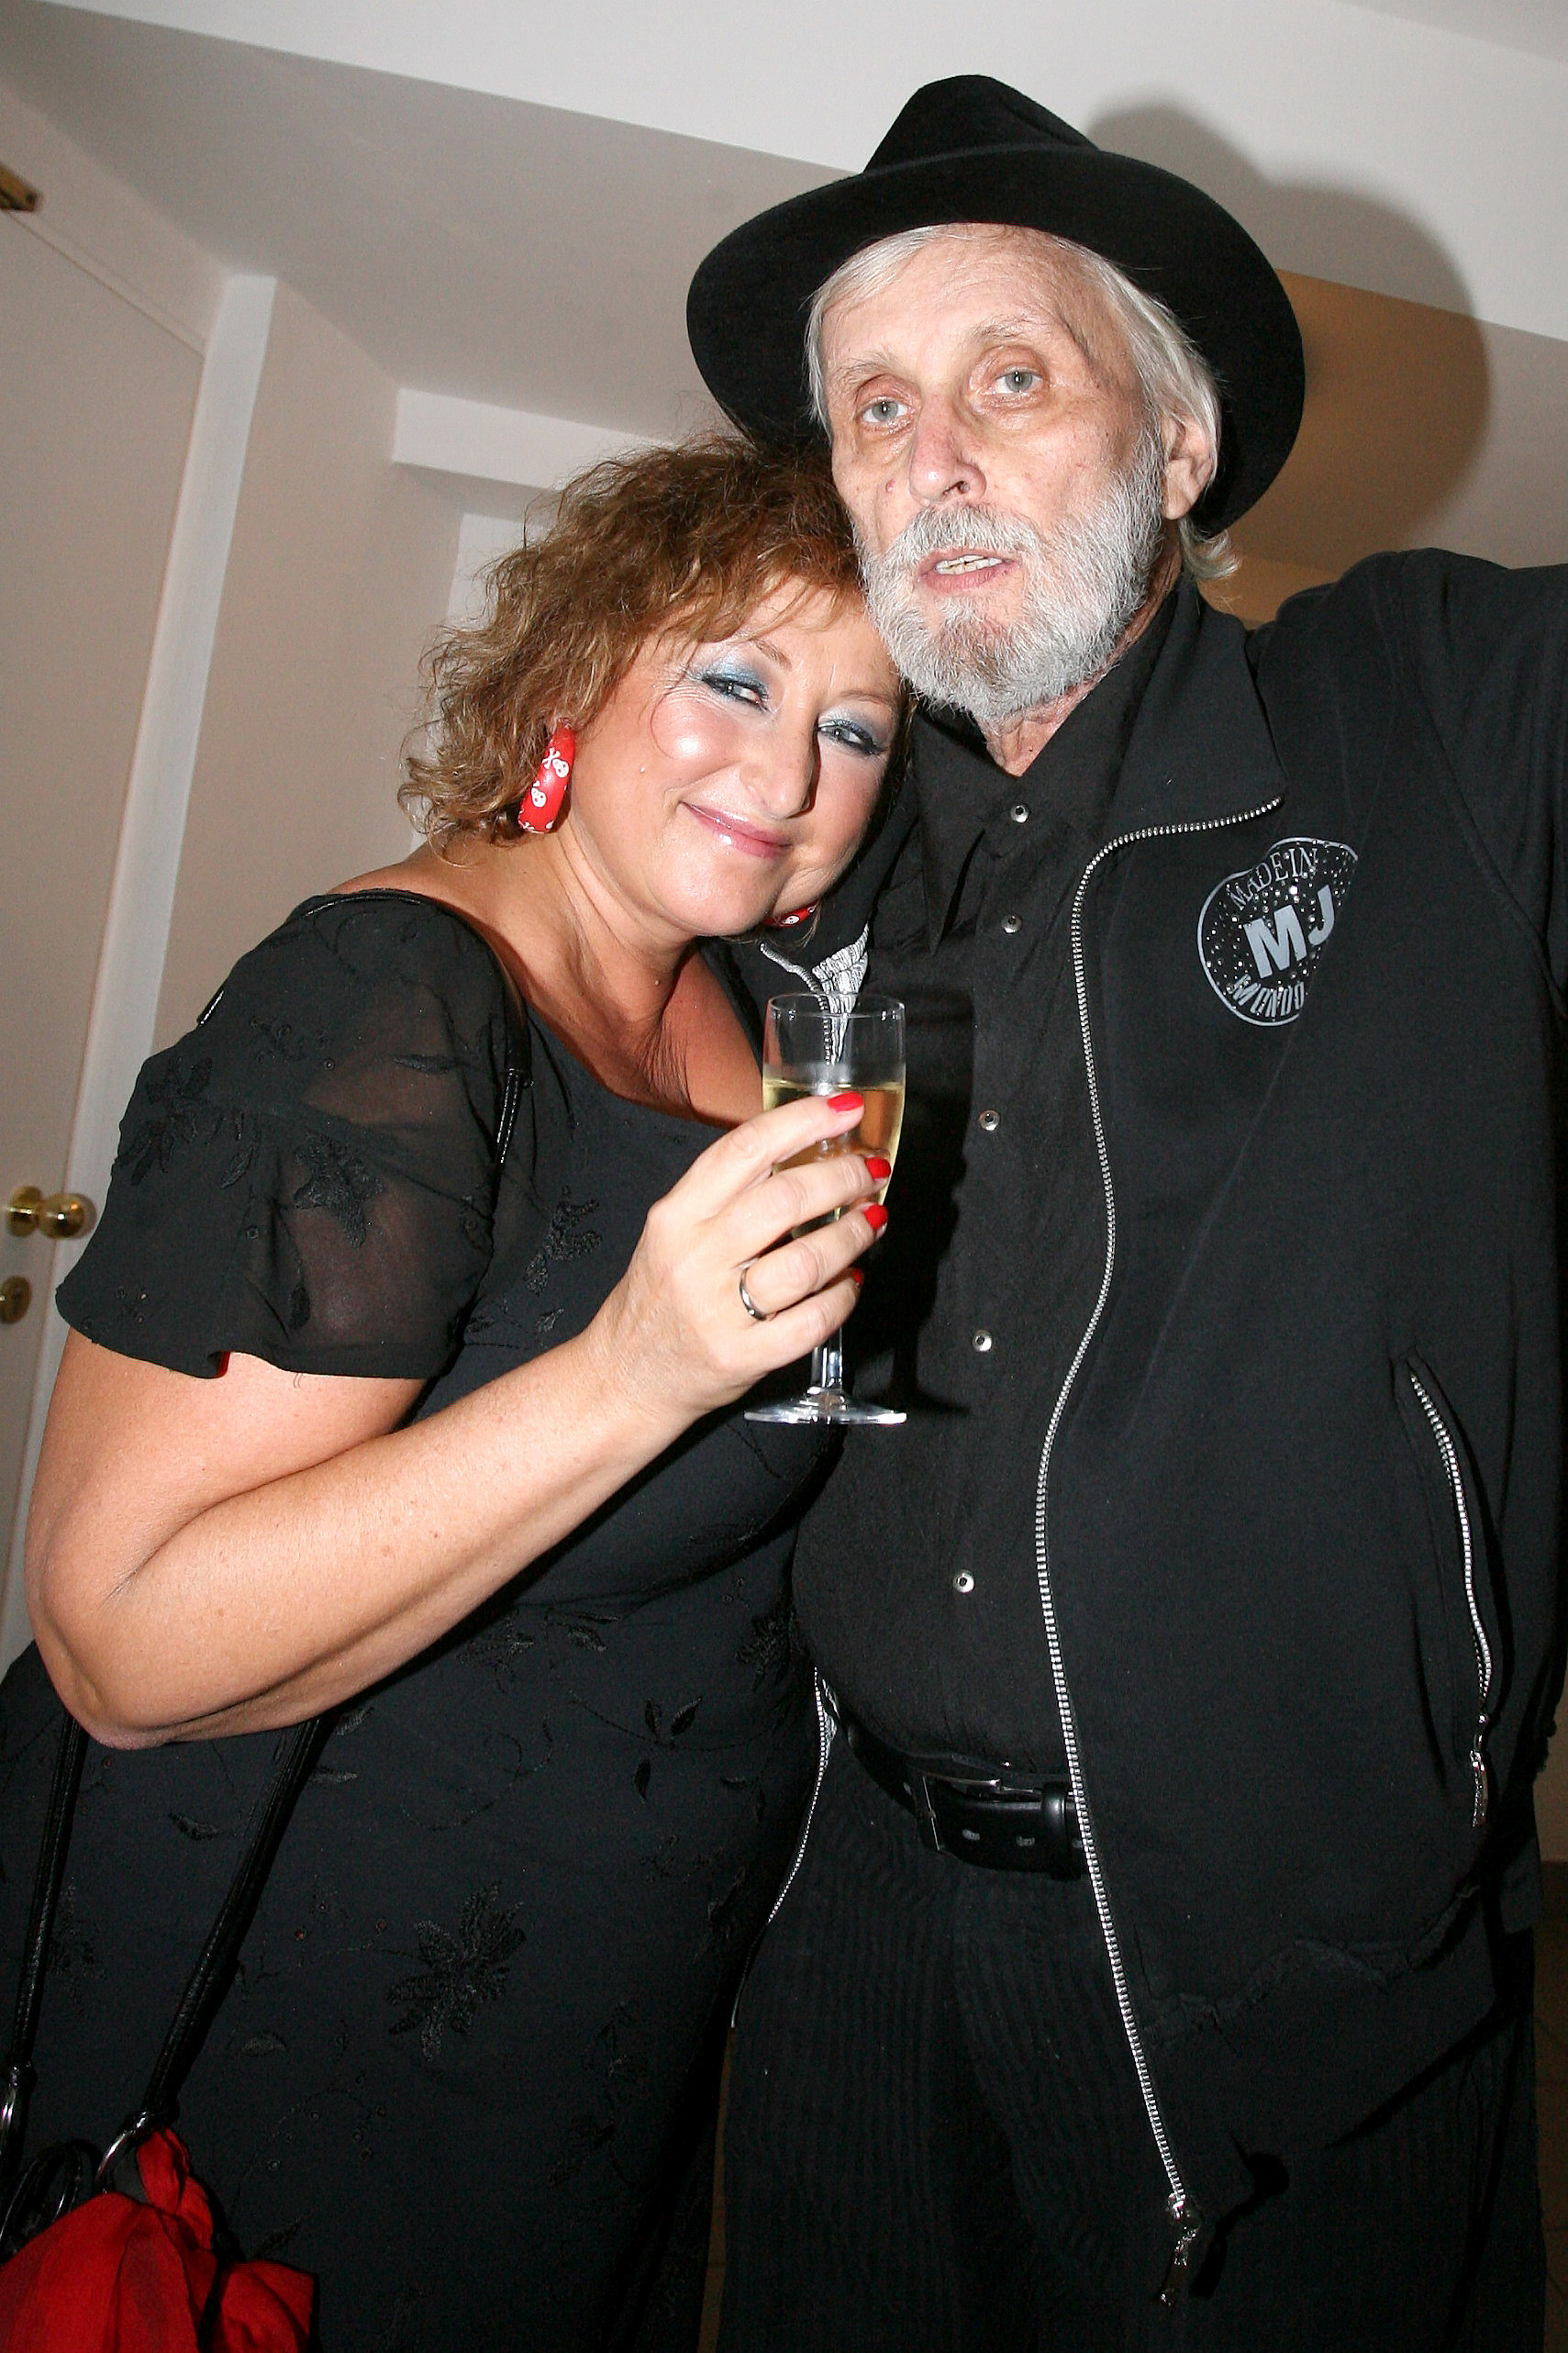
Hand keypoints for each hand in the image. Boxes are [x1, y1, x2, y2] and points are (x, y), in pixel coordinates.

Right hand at [586, 1091, 884, 1424]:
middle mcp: (694, 1259)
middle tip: (870, 1171)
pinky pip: (812, 1320)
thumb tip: (805, 1150)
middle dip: (844, 1178)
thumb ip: (727, 1192)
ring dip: (853, 1235)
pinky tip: (850, 1280)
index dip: (803, 1122)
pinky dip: (843, 1296)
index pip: (745, 1150)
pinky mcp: (743, 1356)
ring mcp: (719, 1312)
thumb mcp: (675, 1231)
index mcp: (676, 1216)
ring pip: (807, 1261)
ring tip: (872, 1220)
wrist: (628, 1375)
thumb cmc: (661, 1295)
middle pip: (785, 1201)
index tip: (846, 1110)